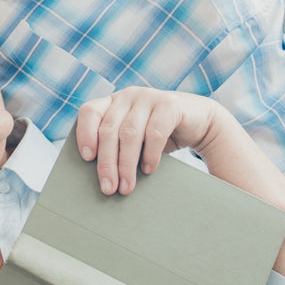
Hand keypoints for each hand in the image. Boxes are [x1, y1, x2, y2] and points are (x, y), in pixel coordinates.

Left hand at [75, 87, 218, 194]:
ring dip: (126, 164)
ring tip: (126, 187)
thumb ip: (116, 146)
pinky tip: (148, 170)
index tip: (86, 158)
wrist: (199, 122)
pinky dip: (150, 155)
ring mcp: (149, 97)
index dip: (85, 133)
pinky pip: (154, 132)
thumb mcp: (134, 138)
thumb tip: (100, 178)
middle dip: (107, 162)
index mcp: (113, 101)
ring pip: (129, 133)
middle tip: (108, 188)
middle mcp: (128, 96)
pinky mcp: (170, 105)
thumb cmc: (158, 135)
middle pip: (109, 130)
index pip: (89, 112)